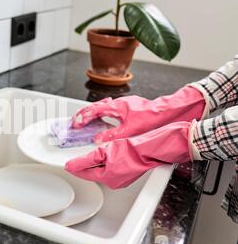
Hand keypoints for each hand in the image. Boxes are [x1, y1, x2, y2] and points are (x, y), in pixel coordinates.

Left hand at [65, 122, 192, 188]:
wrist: (151, 149)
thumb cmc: (132, 150)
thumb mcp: (103, 153)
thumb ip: (85, 160)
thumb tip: (71, 166)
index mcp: (107, 178)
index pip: (84, 173)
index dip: (74, 167)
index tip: (67, 164)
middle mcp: (114, 181)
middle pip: (92, 173)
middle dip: (84, 166)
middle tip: (75, 160)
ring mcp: (121, 178)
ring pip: (102, 171)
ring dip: (94, 164)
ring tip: (88, 157)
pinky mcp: (128, 173)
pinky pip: (111, 169)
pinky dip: (105, 163)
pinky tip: (105, 156)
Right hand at [71, 86, 205, 142]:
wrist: (166, 111)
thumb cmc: (151, 117)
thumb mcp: (129, 130)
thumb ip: (112, 135)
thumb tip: (98, 140)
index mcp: (116, 107)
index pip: (94, 111)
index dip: (83, 118)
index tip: (76, 124)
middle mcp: (118, 103)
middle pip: (95, 107)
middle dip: (84, 114)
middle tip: (76, 122)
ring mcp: (123, 104)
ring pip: (102, 106)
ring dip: (92, 113)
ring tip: (85, 120)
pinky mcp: (128, 107)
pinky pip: (109, 108)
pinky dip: (102, 113)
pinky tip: (103, 119)